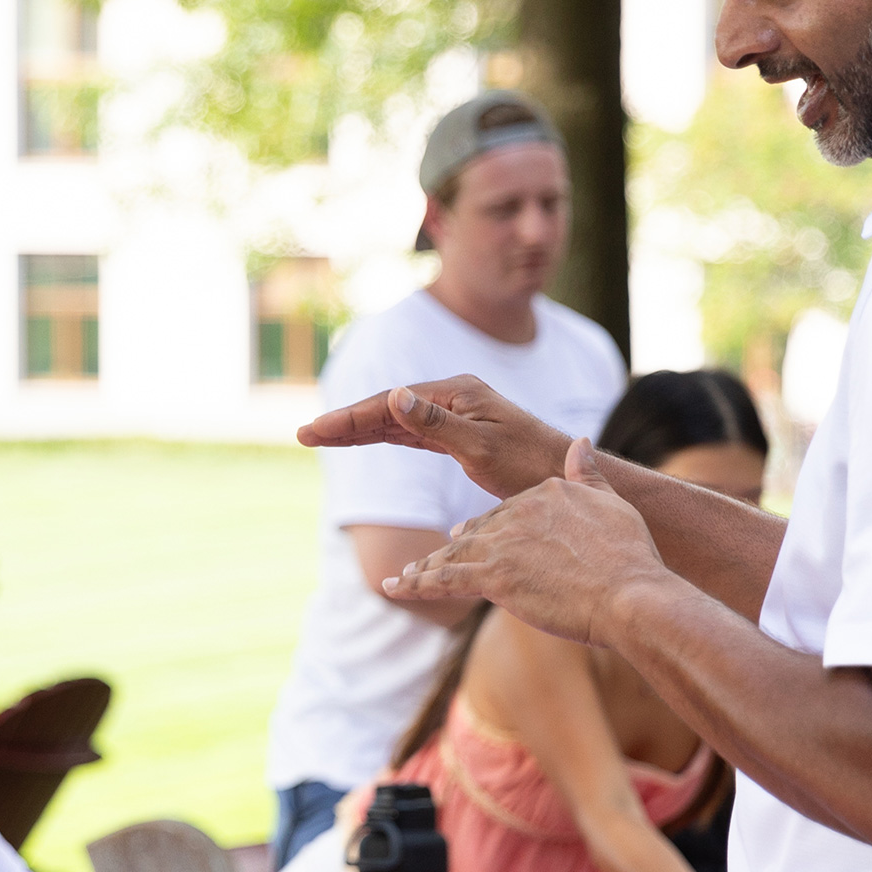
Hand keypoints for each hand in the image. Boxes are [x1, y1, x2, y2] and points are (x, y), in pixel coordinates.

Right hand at [297, 376, 572, 500]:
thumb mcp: (480, 446)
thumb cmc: (530, 464)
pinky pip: (411, 433)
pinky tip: (364, 440)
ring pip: (396, 420)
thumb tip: (393, 395)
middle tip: (304, 434)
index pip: (389, 403)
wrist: (567, 477)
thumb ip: (435, 423)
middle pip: (386, 407)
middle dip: (345, 422)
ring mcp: (455, 414)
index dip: (348, 417)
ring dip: (359, 429)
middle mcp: (453, 398)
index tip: (314, 430)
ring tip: (322, 438)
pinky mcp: (459, 434)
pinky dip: (383, 436)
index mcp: (456, 394)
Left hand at [383, 439, 672, 645]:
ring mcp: (501, 544)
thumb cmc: (629, 559)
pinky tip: (391, 588)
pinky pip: (441, 581)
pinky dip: (413, 585)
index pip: (504, 513)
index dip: (486, 532)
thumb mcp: (612, 505)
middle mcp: (517, 512)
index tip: (468, 541)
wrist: (630, 595)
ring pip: (451, 556)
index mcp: (543, 493)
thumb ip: (589, 476)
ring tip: (400, 581)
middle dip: (450, 552)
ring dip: (422, 569)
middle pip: (473, 534)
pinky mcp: (491, 576)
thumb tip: (582, 444)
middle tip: (424, 566)